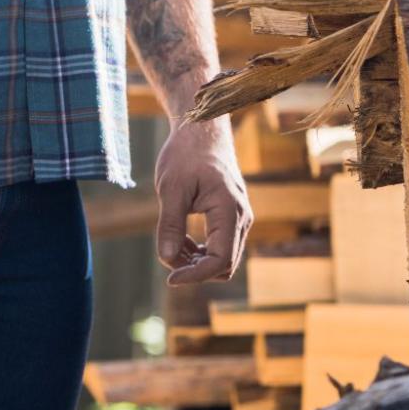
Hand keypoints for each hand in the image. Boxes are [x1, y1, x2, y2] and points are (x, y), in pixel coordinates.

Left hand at [155, 118, 251, 285]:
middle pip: (225, 265)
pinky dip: (199, 251)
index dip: (196, 275)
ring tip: (170, 243)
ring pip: (223, 258)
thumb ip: (169, 225)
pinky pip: (220, 246)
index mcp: (229, 210)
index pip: (221, 260)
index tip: (170, 278)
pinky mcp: (231, 217)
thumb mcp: (170, 189)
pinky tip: (178, 239)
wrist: (201, 130)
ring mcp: (239, 218)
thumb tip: (166, 260)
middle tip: (166, 255)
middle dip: (195, 270)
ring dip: (196, 261)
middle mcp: (242, 218)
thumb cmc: (185, 155)